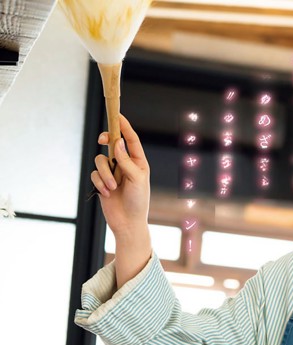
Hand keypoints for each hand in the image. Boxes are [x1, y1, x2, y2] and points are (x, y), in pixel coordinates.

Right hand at [90, 113, 150, 237]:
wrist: (128, 223)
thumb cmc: (138, 202)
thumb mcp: (137, 179)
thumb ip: (126, 160)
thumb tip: (118, 141)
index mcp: (138, 162)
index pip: (130, 139)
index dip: (123, 126)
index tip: (116, 114)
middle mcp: (125, 165)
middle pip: (111, 144)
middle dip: (106, 141)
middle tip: (102, 140)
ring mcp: (113, 173)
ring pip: (100, 160)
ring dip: (105, 174)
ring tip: (112, 187)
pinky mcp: (102, 182)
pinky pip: (95, 174)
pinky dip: (99, 182)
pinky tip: (106, 193)